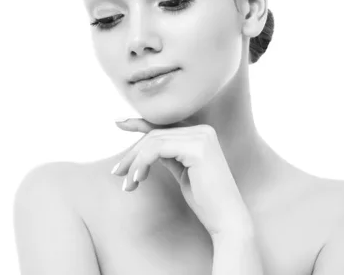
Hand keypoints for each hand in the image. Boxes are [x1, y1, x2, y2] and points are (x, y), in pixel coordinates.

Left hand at [112, 117, 253, 236]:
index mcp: (201, 134)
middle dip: (132, 154)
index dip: (139, 124)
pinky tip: (137, 179)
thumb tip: (146, 145)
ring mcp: (201, 137)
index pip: (163, 127)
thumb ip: (167, 153)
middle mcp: (202, 130)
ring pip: (153, 142)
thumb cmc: (205, 200)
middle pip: (154, 135)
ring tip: (127, 184)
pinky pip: (157, 149)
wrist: (226, 220)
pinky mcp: (197, 148)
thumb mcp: (181, 170)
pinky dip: (142, 163)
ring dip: (134, 162)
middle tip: (117, 173)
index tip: (118, 123)